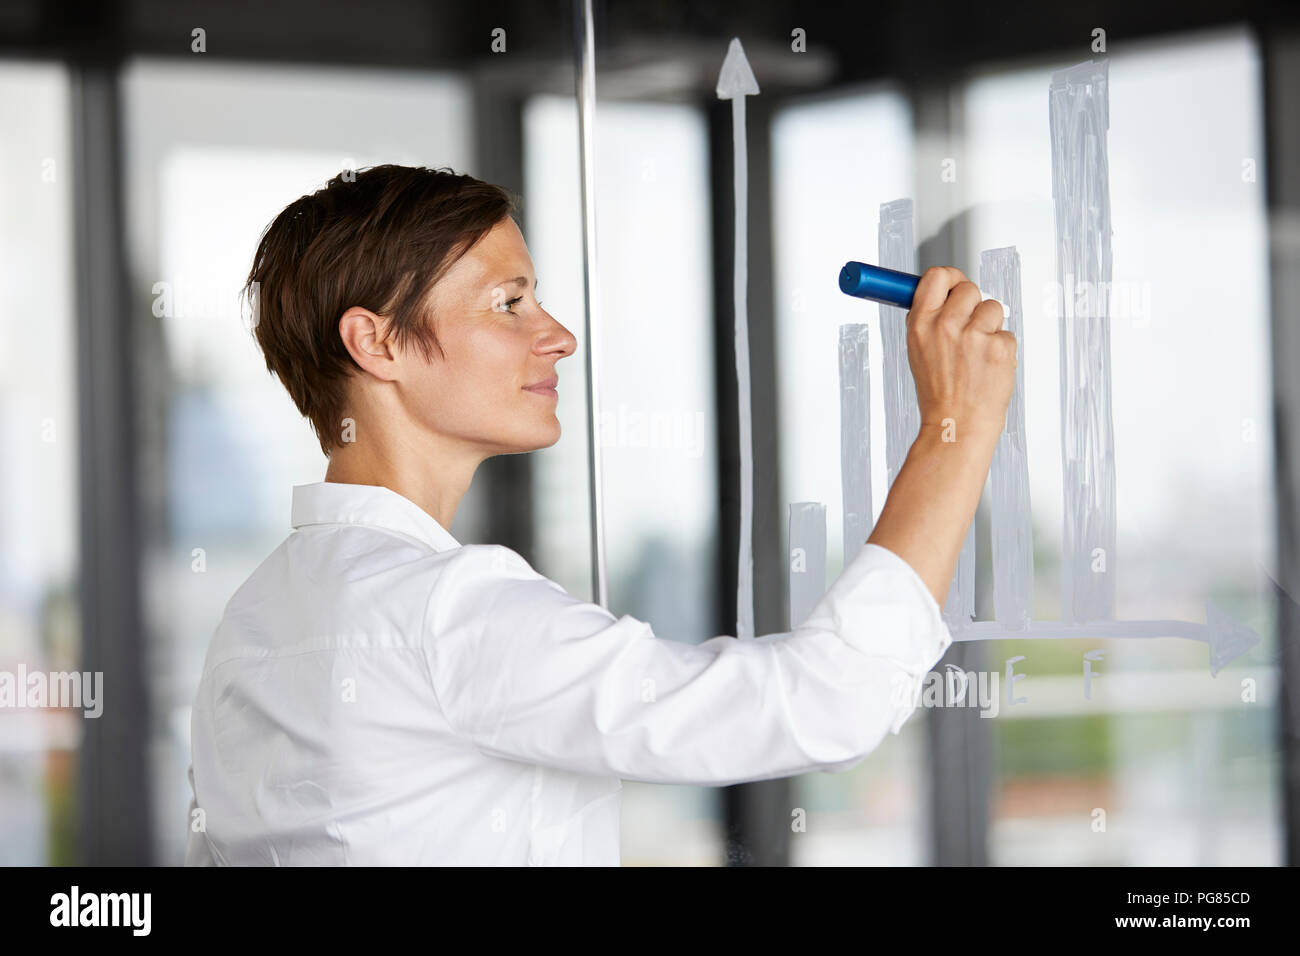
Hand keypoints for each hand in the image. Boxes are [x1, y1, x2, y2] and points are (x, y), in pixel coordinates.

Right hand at [905, 266, 1016, 445]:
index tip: (954, 284)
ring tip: (977, 353)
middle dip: (973, 304)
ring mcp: (973, 336)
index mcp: (920, 324)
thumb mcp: (918, 351)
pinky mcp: (999, 347)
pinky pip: (1007, 333)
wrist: (957, 425)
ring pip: (993, 307)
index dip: (950, 277)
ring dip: (990, 326)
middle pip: (969, 288)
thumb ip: (929, 319)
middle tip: (969, 328)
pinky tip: (988, 367)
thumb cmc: (939, 393)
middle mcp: (945, 326)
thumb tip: (942, 291)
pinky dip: (1001, 349)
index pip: (937, 276)